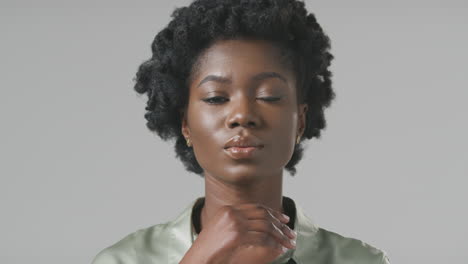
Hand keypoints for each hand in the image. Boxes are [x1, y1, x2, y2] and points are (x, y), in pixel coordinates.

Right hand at [179, 203, 296, 263]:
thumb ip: (236, 223)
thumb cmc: (208, 250)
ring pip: (265, 226)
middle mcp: (232, 213)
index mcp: (228, 209)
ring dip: (280, 236)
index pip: (257, 207)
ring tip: (289, 244)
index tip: (284, 219)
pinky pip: (262, 238)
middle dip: (280, 224)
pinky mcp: (237, 235)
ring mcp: (234, 222)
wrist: (197, 259)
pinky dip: (273, 244)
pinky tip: (279, 249)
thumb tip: (256, 225)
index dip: (273, 212)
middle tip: (291, 233)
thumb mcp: (221, 230)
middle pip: (264, 214)